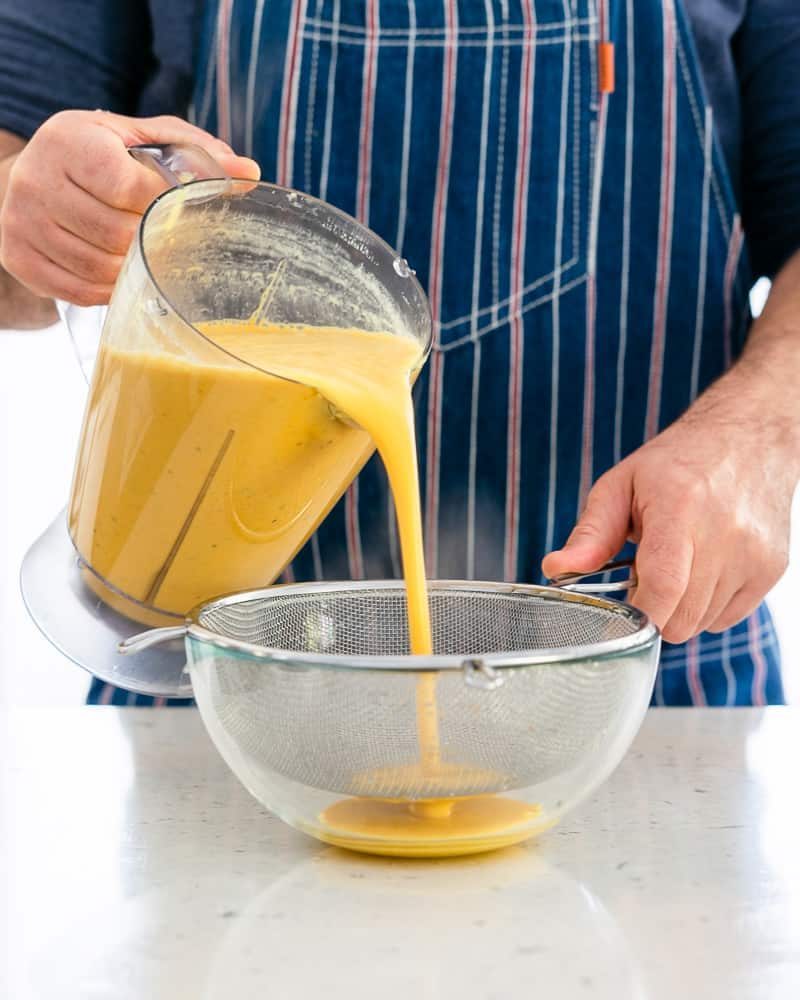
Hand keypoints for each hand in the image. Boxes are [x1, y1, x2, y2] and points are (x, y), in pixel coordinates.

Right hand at [0, 110, 259, 305]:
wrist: (30, 176)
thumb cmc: (100, 156)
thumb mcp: (143, 139)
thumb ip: (196, 153)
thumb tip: (250, 171)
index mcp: (70, 139)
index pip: (129, 186)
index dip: (162, 205)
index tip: (174, 209)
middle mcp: (37, 178)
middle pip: (114, 233)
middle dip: (148, 240)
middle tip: (160, 237)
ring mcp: (21, 221)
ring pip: (96, 267)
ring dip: (132, 270)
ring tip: (142, 256)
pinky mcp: (19, 258)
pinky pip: (77, 291)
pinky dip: (107, 290)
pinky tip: (120, 275)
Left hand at [541, 375, 795, 641]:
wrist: (748, 439)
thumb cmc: (677, 463)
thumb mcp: (620, 486)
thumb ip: (591, 534)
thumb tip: (555, 568)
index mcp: (680, 509)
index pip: (663, 588)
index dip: (639, 614)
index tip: (620, 614)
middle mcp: (725, 534)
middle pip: (681, 618)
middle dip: (653, 610)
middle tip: (644, 574)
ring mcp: (754, 555)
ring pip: (701, 623)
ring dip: (679, 608)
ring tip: (675, 563)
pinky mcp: (771, 570)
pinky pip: (725, 618)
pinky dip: (705, 606)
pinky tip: (700, 570)